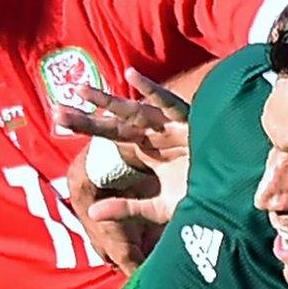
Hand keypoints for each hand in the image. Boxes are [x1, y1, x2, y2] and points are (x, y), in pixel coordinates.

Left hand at [57, 69, 191, 273]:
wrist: (230, 198)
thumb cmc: (200, 197)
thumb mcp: (156, 207)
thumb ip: (126, 208)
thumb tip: (92, 212)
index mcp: (145, 151)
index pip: (109, 138)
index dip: (86, 127)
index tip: (57, 120)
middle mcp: (153, 135)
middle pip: (115, 124)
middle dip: (87, 117)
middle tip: (56, 111)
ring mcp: (169, 127)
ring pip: (135, 111)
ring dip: (110, 102)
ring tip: (82, 91)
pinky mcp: (189, 122)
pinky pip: (169, 103)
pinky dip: (152, 91)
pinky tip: (131, 76)